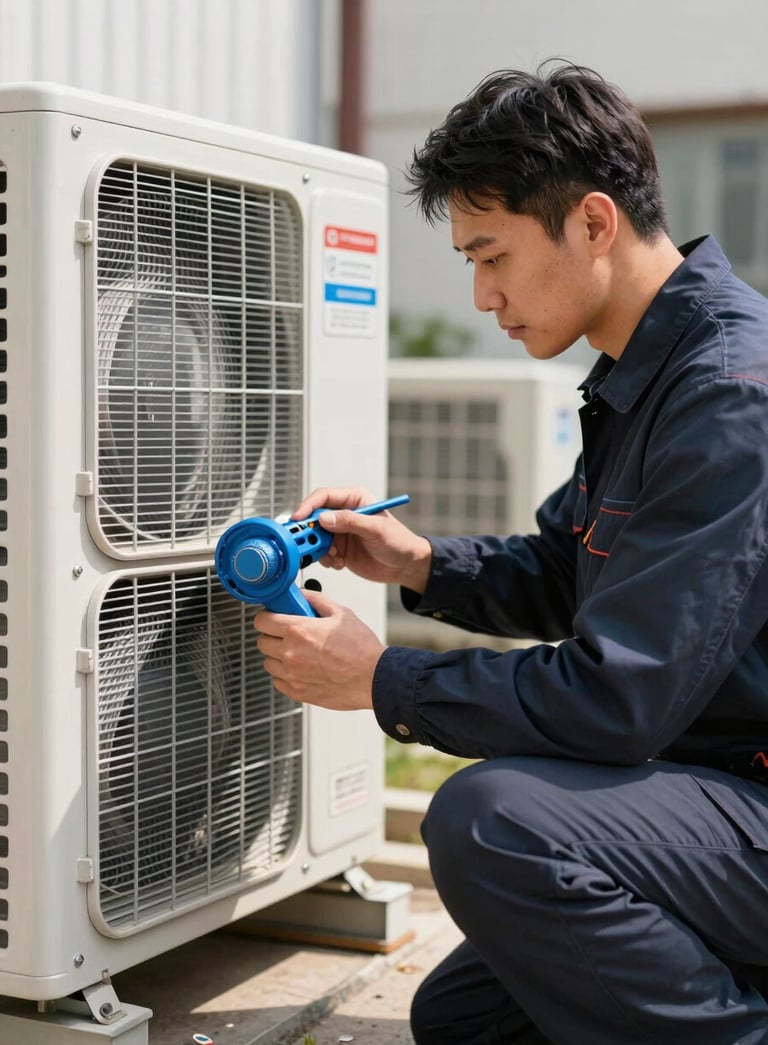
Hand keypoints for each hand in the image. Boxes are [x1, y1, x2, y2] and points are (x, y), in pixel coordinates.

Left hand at [253, 588, 384, 709]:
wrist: (374, 679)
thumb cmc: (361, 648)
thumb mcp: (341, 613)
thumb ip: (316, 600)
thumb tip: (300, 594)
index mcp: (298, 630)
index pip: (261, 621)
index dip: (267, 617)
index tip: (274, 617)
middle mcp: (290, 653)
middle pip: (262, 642)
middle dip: (272, 635)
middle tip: (289, 634)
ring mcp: (292, 675)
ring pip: (268, 662)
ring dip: (278, 656)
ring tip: (299, 652)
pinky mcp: (298, 692)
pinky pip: (278, 681)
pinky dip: (286, 674)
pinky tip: (302, 668)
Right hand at [292, 486, 431, 593]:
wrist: (405, 566)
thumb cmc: (398, 542)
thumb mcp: (376, 529)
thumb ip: (350, 522)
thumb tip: (324, 518)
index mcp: (354, 500)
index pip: (323, 497)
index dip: (308, 506)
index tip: (298, 519)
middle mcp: (344, 514)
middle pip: (314, 518)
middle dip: (310, 532)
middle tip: (310, 544)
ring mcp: (340, 532)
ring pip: (315, 537)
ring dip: (319, 549)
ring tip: (334, 557)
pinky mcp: (338, 549)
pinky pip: (321, 553)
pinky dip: (326, 560)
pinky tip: (340, 563)